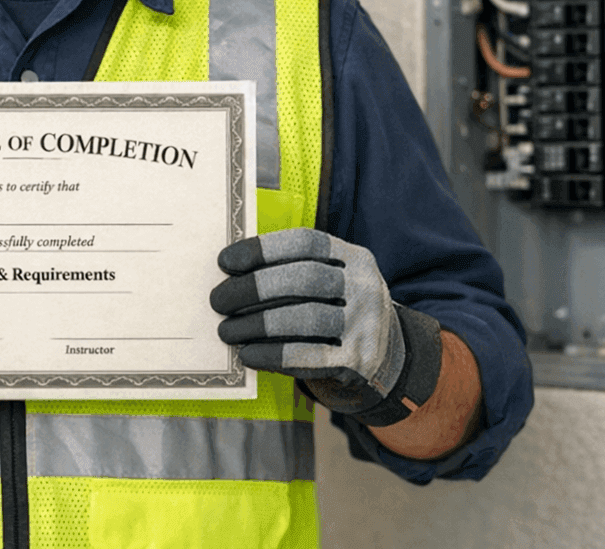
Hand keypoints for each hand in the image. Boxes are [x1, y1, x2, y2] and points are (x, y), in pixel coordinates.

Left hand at [209, 228, 441, 426]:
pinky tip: (247, 354)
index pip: (305, 243)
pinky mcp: (358, 361)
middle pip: (304, 278)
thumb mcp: (332, 282)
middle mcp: (364, 286)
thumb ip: (294, 271)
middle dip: (253, 288)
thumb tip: (232, 274)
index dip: (262, 249)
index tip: (224, 262)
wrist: (386, 358)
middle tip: (218, 301)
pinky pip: (308, 356)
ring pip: (305, 318)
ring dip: (257, 324)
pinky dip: (272, 355)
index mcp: (354, 258)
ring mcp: (365, 324)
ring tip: (226, 330)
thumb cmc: (338, 312)